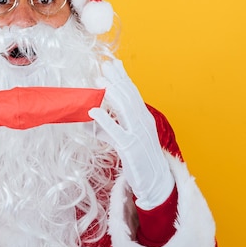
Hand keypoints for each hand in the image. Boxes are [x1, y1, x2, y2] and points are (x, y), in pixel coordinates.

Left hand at [88, 59, 173, 209]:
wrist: (156, 183)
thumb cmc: (139, 160)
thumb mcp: (124, 140)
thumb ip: (109, 129)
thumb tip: (89, 119)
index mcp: (144, 118)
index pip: (134, 93)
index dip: (123, 77)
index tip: (114, 63)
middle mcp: (144, 123)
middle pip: (130, 96)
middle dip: (117, 79)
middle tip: (104, 66)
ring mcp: (138, 135)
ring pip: (126, 109)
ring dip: (112, 93)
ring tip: (99, 81)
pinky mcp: (131, 148)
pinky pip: (116, 131)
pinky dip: (105, 120)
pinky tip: (94, 112)